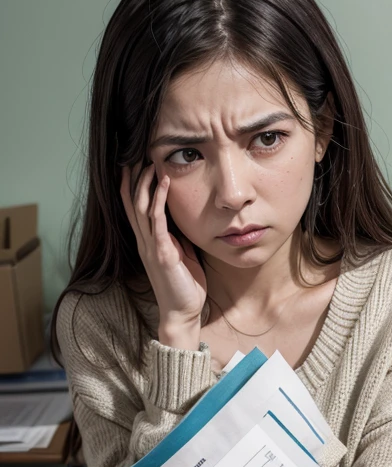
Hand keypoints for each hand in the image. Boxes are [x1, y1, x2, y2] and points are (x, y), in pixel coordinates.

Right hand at [120, 163, 206, 344]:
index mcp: (148, 241)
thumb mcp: (181, 253)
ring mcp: (151, 246)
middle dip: (132, 177)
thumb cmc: (185, 284)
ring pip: (140, 207)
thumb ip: (176, 236)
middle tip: (134, 153)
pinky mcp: (162, 253)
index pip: (133, 207)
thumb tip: (181, 217)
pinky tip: (164, 181)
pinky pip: (157, 220)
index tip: (133, 163)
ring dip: (144, 182)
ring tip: (149, 161)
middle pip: (130, 202)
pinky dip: (159, 198)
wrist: (183, 312)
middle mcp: (145, 241)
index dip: (130, 184)